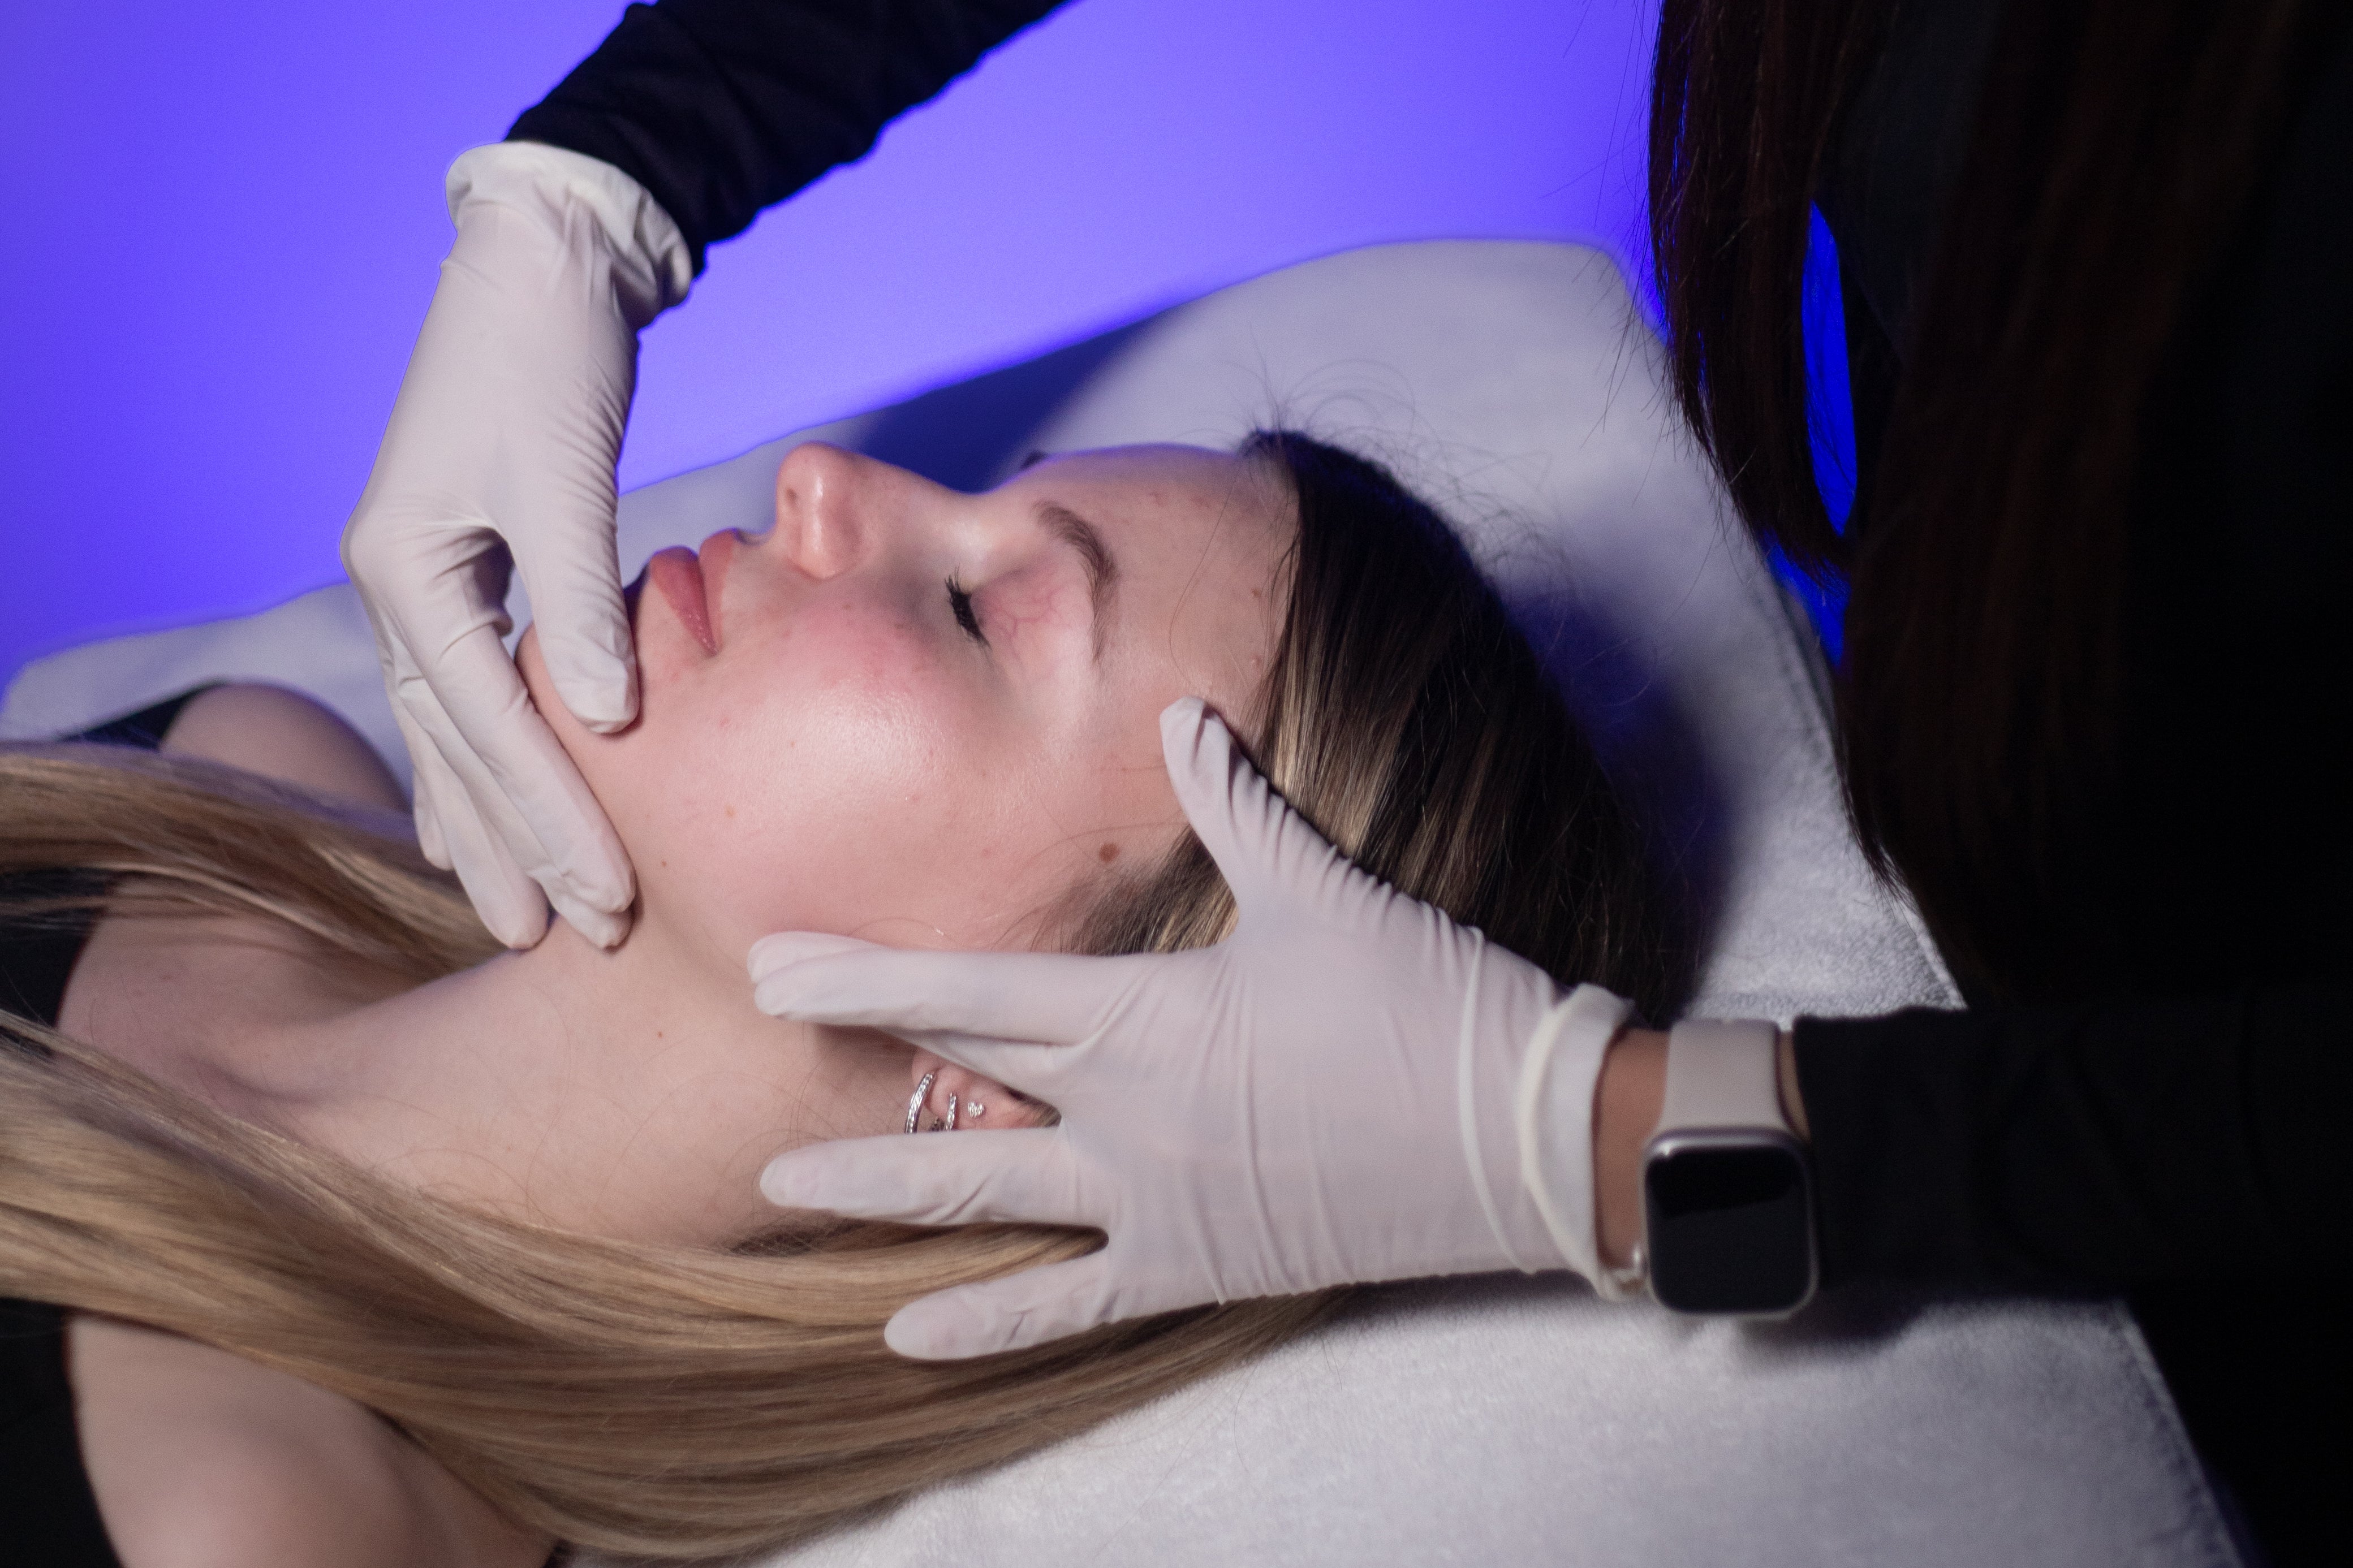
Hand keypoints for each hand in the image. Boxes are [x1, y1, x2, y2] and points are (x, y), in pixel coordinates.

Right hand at [342, 143, 691, 946]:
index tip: (608, 899)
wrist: (542, 271)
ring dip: (487, 826)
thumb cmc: (553, 359)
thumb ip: (580, 601)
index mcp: (408, 571)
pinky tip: (483, 820)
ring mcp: (422, 584)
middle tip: (563, 942)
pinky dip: (479, 764)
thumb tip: (606, 721)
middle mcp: (399, 588)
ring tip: (516, 912)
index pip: (488, 726)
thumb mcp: (564, 473)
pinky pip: (466, 696)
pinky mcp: (464, 572)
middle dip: (513, 849)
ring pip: (453, 736)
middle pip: (458, 750)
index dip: (550, 818)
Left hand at [750, 699, 1634, 1357]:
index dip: (866, 974)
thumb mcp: (1324, 890)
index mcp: (1146, 1015)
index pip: (972, 991)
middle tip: (758, 1027)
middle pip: (958, 1081)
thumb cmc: (1424, 1000)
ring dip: (883, 1189)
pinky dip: (987, 1324)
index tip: (773, 960)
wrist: (1525, 1134)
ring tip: (783, 1190)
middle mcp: (1125, 1114)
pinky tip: (906, 1335)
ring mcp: (1152, 1199)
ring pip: (985, 1199)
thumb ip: (1237, 803)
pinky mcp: (1193, 1262)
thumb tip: (1187, 708)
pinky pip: (1068, 1305)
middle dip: (852, 1053)